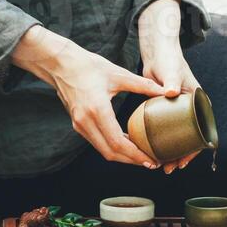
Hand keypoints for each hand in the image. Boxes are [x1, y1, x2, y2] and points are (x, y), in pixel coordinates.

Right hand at [11, 25, 166, 167]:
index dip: (135, 155)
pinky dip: (112, 147)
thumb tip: (165, 91)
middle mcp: (86, 121)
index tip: (151, 160)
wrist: (60, 63)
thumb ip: (143, 85)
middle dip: (131, 160)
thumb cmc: (89, 66)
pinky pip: (97, 142)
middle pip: (111, 152)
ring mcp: (79, 124)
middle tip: (151, 162)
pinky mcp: (77, 123)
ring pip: (103, 150)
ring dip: (122, 156)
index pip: (118, 142)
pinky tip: (126, 143)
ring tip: (142, 155)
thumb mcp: (119, 74)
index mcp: (97, 110)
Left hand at [137, 0, 202, 173]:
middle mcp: (191, 110)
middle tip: (168, 168)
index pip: (201, 133)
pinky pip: (167, 131)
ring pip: (178, 137)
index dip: (193, 150)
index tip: (182, 162)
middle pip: (189, 139)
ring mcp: (179, 112)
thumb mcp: (173, 72)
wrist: (159, 53)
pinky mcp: (168, 112)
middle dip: (181, 156)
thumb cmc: (169, 60)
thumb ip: (173, 81)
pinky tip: (152, 151)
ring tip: (160, 165)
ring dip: (171, 152)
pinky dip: (162, 141)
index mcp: (199, 104)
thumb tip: (171, 92)